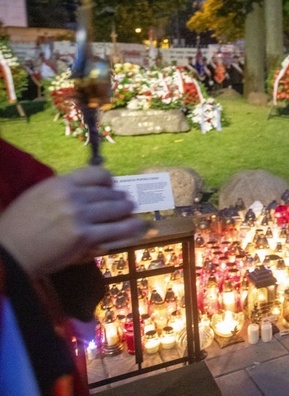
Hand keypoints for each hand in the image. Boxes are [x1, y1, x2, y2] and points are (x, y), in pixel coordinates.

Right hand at [0, 166, 146, 275]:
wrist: (8, 252)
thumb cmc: (18, 227)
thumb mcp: (37, 197)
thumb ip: (62, 192)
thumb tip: (86, 191)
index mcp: (60, 183)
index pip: (95, 174)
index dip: (108, 180)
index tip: (112, 186)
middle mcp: (72, 196)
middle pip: (108, 192)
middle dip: (119, 197)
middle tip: (127, 200)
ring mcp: (80, 216)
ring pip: (115, 209)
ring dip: (127, 210)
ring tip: (132, 211)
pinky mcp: (85, 237)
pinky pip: (115, 230)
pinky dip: (130, 228)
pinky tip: (138, 227)